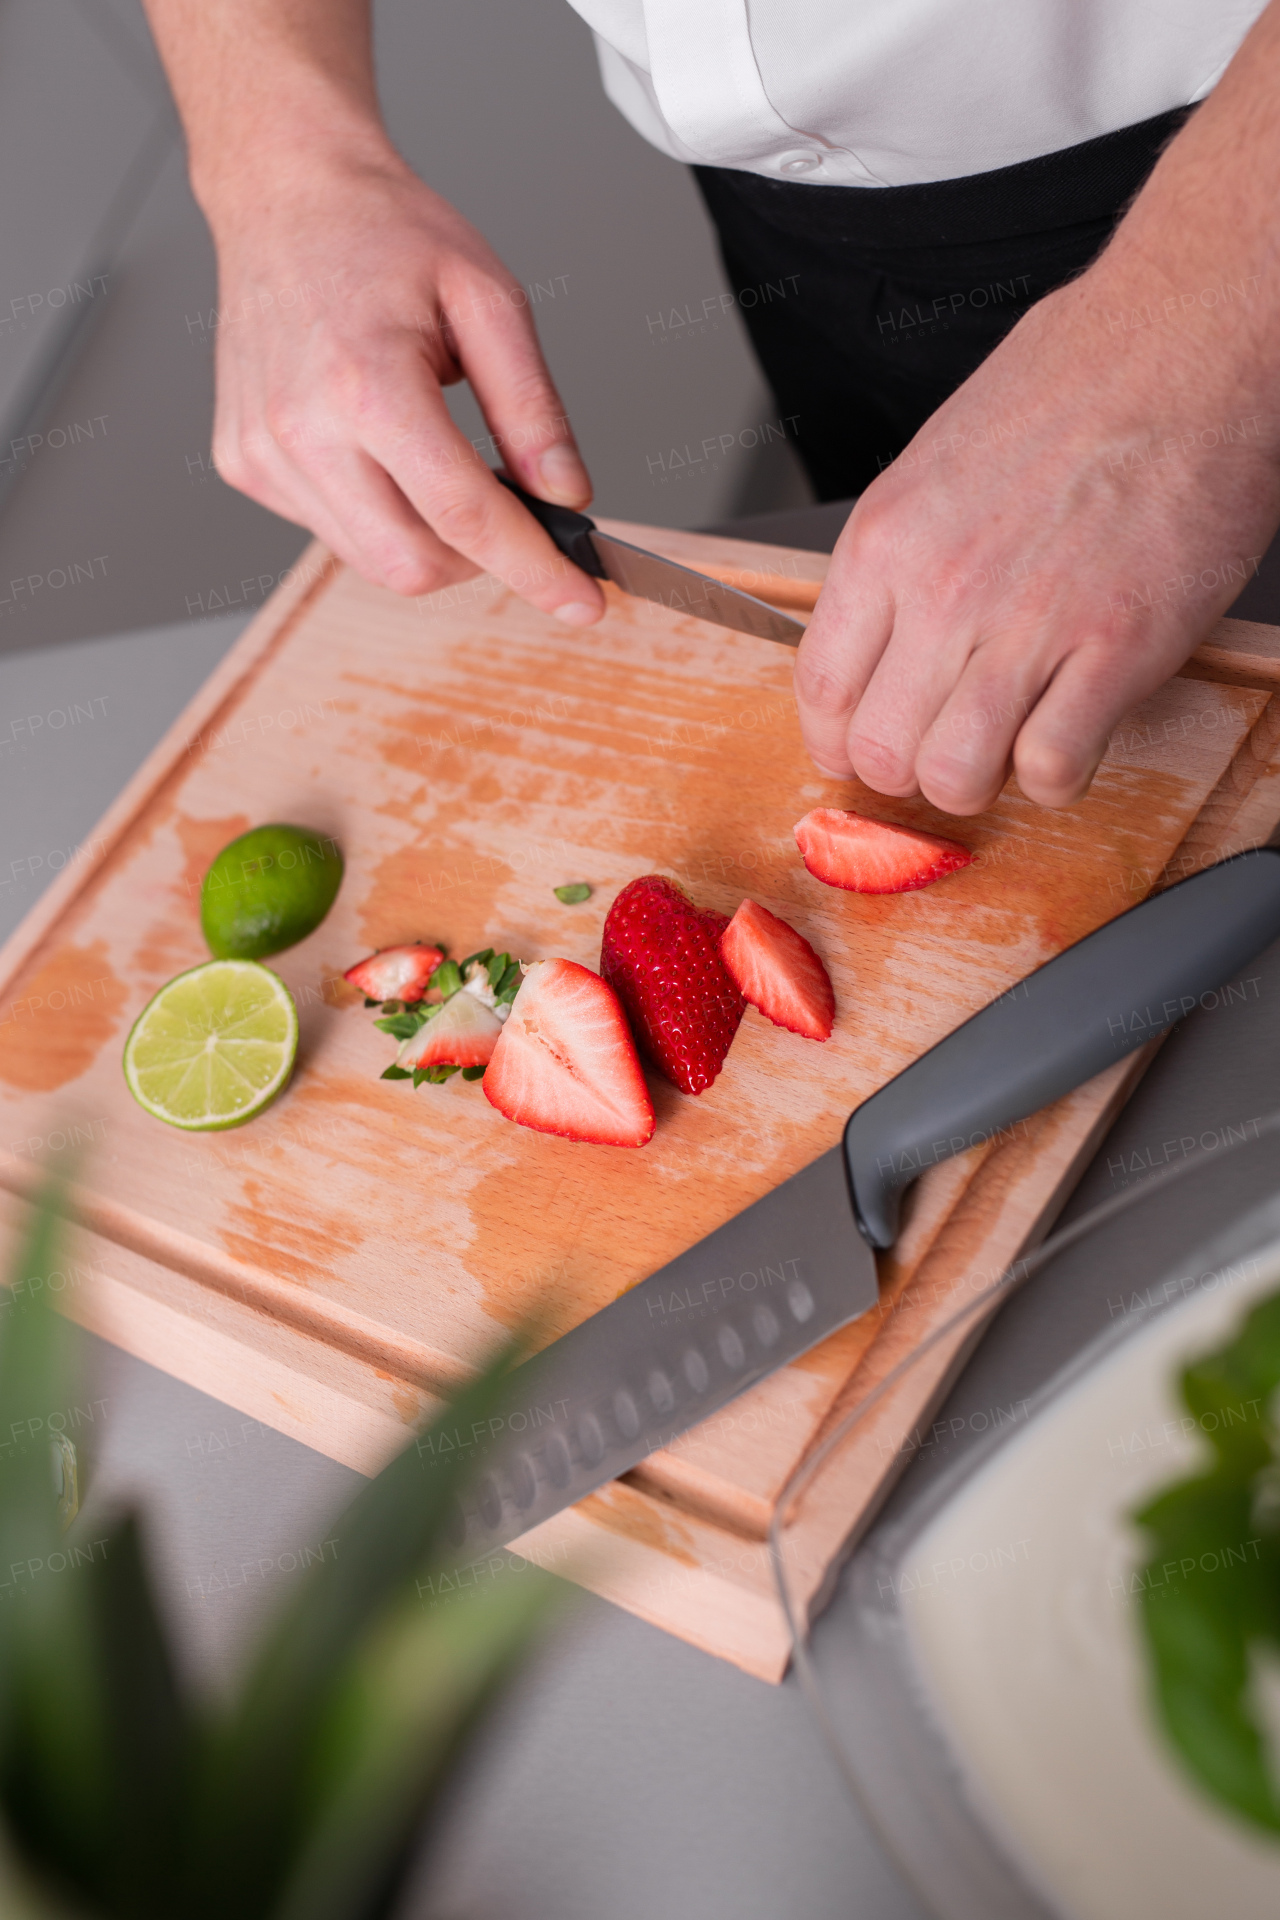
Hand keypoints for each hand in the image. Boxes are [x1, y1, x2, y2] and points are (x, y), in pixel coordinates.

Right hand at [206, 150, 605, 623]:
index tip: (582, 602)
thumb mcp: (490, 299)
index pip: (465, 517)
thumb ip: (533, 409)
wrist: (285, 194)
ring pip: (373, 561)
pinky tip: (380, 450)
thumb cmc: (382, 233)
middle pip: (415, 566)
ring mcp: (263, 454)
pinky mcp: (244, 465)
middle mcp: (303, 430)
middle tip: (512, 510)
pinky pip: (332, 531)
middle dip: (481, 561)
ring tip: (439, 460)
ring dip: (429, 539)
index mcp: (368, 384)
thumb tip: (565, 495)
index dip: (535, 570)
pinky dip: (378, 514)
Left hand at [795, 257, 1279, 813]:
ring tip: (1008, 743)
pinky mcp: (1117, 649)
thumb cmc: (1075, 380)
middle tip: (945, 743)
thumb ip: (900, 556)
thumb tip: (878, 633)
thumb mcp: (936, 460)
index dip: (838, 738)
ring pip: (955, 777)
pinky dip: (1058, 773)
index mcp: (887, 539)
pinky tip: (1071, 728)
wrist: (1186, 338)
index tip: (860, 744)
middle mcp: (944, 590)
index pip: (820, 689)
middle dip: (909, 767)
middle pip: (880, 751)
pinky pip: (1053, 769)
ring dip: (979, 780)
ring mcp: (1029, 625)